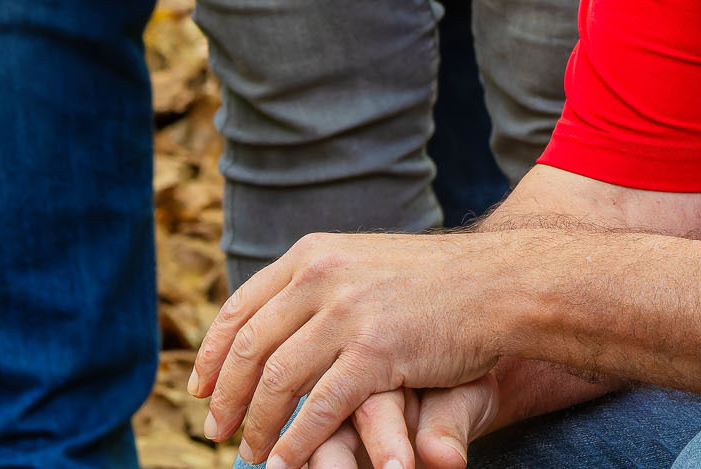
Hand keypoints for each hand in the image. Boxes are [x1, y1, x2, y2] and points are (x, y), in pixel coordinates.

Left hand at [193, 232, 507, 468]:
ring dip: (255, 425)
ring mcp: (349, 313)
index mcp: (316, 253)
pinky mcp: (376, 351)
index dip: (213, 353)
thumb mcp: (369, 263)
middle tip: (214, 431)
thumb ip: (323, 284)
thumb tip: (275, 315)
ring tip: (247, 454)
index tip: (198, 387)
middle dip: (225, 396)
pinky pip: (319, 408)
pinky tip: (284, 464)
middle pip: (251, 347)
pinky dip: (296, 442)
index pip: (243, 306)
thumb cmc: (441, 282)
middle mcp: (324, 276)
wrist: (502, 283)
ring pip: (277, 381)